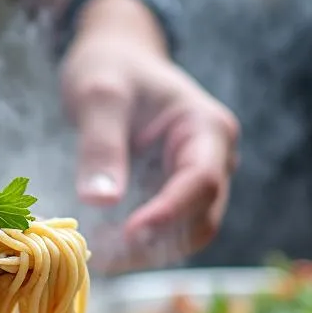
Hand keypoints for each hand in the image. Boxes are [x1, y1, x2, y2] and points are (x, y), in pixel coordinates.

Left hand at [60, 0, 238, 270]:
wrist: (115, 60)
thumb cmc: (110, 67)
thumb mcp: (99, 96)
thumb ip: (101, 145)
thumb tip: (100, 201)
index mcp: (208, 128)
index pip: (202, 182)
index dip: (168, 214)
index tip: (127, 234)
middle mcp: (215, 159)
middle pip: (200, 219)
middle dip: (154, 243)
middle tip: (101, 252)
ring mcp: (198, 181)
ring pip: (185, 235)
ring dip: (145, 252)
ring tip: (96, 249)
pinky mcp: (175, 196)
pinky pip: (166, 233)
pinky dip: (137, 246)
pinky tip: (101, 243)